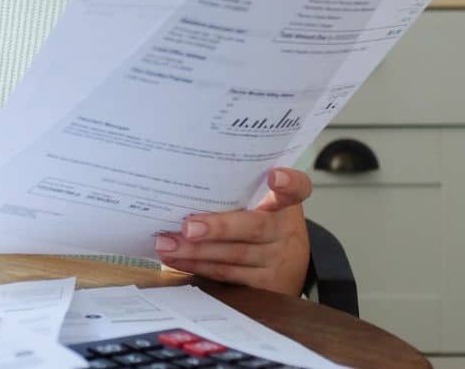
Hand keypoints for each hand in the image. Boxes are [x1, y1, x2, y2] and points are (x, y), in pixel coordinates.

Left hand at [152, 167, 311, 294]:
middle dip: (218, 228)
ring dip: (196, 251)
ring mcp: (278, 261)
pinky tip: (177, 259)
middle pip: (254, 227)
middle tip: (187, 227)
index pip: (297, 188)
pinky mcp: (266, 286)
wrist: (289, 267)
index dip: (288, 183)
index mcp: (286, 205)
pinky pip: (227, 274)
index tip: (275, 177)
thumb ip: (239, 193)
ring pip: (234, 255)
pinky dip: (198, 266)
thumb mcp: (264, 205)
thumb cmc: (265, 225)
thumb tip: (184, 184)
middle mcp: (286, 232)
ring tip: (167, 244)